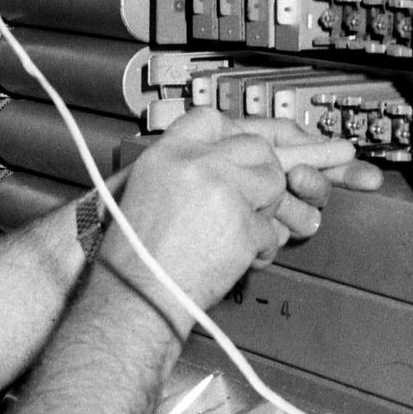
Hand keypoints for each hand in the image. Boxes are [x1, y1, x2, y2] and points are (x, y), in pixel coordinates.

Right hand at [97, 108, 375, 331]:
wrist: (138, 294)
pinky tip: (237, 258)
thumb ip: (183, 168)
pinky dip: (261, 249)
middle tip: (249, 199)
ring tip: (241, 231)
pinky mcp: (243, 225)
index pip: (212, 119)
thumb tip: (227, 158)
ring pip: (274, 183)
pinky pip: (271, 229)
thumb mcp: (143, 191)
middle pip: (256, 147)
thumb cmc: (138, 253)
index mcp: (168, 153)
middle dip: (261, 174)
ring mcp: (223, 192)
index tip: (239, 151)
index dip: (232, 134)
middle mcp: (196, 163)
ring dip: (267, 209)